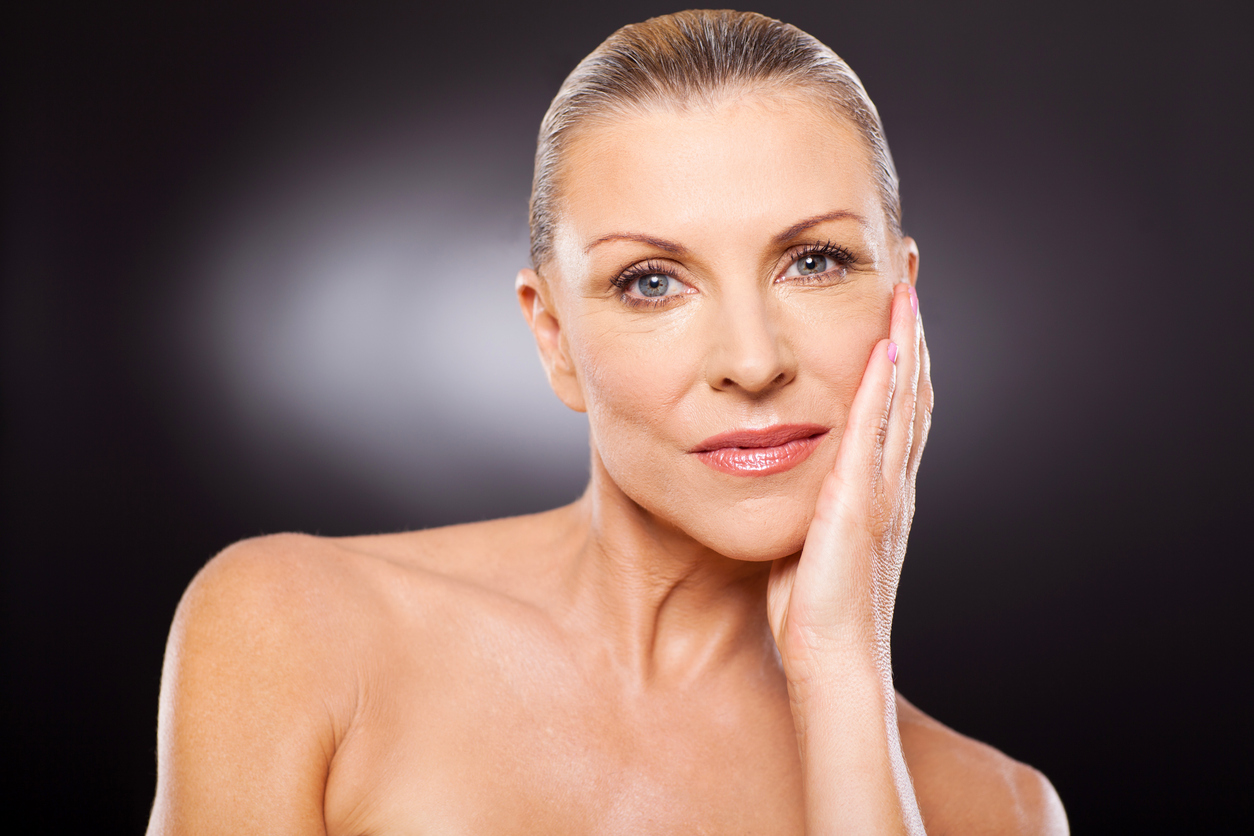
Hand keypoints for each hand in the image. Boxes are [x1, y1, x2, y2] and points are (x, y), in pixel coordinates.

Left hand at [767, 280, 932, 681]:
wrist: (833, 664)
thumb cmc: (816, 613)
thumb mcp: (812, 543)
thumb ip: (812, 504)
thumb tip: (792, 478)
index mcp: (880, 491)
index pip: (896, 407)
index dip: (900, 354)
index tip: (893, 303)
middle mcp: (893, 483)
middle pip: (910, 389)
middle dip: (910, 328)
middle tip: (908, 271)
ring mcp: (884, 491)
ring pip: (903, 400)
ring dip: (906, 339)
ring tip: (904, 284)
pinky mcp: (862, 505)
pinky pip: (877, 434)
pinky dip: (885, 388)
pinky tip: (884, 344)